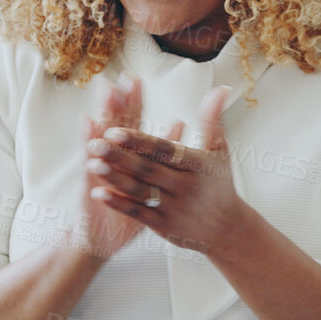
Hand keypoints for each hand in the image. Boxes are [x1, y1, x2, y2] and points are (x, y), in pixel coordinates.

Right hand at [77, 76, 147, 259]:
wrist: (104, 238)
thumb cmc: (131, 208)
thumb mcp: (151, 182)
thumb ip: (165, 150)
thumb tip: (180, 122)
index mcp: (126, 155)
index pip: (129, 122)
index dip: (132, 102)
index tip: (135, 79)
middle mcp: (110, 157)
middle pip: (114, 124)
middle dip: (119, 101)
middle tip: (123, 77)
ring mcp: (98, 167)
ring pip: (100, 136)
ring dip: (104, 113)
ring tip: (108, 90)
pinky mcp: (90, 182)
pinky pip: (90, 160)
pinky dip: (88, 143)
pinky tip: (89, 126)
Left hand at [87, 86, 242, 252]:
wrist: (229, 230)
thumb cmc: (220, 184)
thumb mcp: (220, 151)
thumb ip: (212, 120)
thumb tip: (219, 88)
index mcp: (198, 166)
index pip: (165, 150)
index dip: (140, 141)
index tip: (116, 130)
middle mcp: (186, 187)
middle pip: (148, 170)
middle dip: (120, 157)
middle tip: (95, 143)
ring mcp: (175, 209)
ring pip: (140, 191)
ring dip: (115, 178)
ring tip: (92, 164)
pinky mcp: (164, 226)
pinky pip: (139, 214)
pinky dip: (118, 203)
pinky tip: (99, 192)